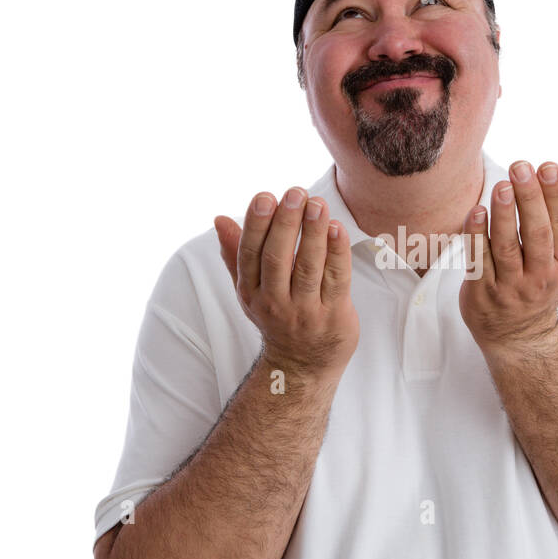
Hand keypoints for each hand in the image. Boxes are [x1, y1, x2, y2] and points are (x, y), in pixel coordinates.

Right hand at [214, 187, 358, 380]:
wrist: (302, 366)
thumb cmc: (277, 316)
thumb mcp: (250, 290)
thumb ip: (236, 253)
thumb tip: (220, 218)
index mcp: (251, 291)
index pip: (250, 253)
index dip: (256, 224)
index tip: (265, 196)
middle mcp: (275, 302)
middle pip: (278, 258)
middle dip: (286, 223)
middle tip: (296, 192)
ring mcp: (305, 311)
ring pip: (308, 266)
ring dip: (313, 232)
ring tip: (318, 204)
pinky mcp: (334, 315)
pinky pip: (337, 279)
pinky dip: (337, 252)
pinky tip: (337, 229)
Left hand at [459, 160, 557, 350]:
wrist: (518, 335)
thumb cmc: (546, 285)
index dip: (555, 194)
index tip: (548, 166)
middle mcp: (540, 275)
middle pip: (536, 233)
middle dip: (529, 199)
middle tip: (520, 167)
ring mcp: (511, 286)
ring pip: (507, 247)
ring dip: (503, 215)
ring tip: (500, 185)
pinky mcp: (483, 293)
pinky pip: (479, 262)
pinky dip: (475, 237)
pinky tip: (474, 212)